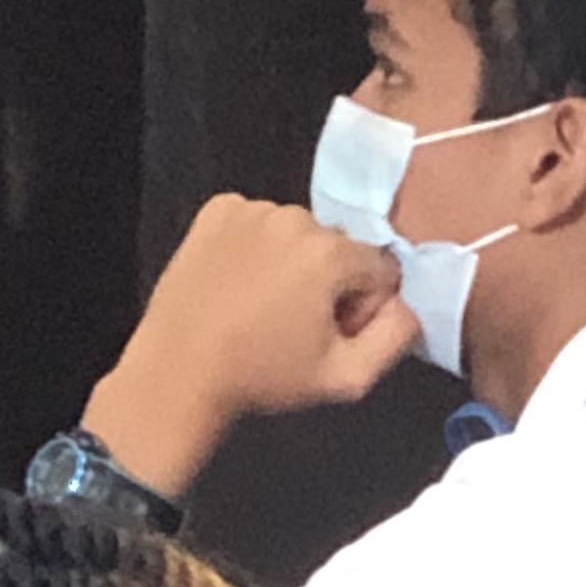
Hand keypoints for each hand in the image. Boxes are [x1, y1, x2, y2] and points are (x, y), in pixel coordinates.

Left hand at [78, 195, 419, 499]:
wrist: (178, 371)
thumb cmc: (263, 376)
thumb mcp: (347, 378)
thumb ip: (397, 336)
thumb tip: (407, 304)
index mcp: (331, 252)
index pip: (380, 269)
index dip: (364, 307)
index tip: (332, 335)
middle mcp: (295, 217)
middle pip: (338, 248)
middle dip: (328, 282)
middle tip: (294, 326)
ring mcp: (251, 209)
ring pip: (296, 234)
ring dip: (291, 264)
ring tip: (262, 307)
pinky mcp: (217, 211)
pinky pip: (256, 221)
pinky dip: (254, 246)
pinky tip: (238, 283)